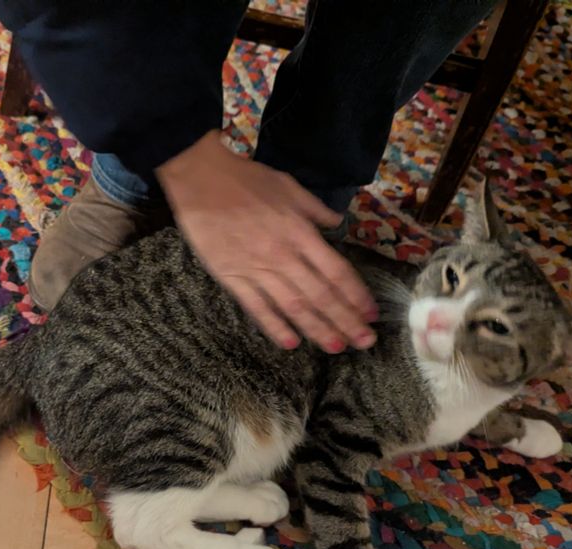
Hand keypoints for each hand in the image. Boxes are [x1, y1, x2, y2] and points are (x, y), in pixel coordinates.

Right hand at [156, 131, 375, 351]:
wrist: (200, 179)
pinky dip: (274, 326)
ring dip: (317, 329)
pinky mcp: (231, 277)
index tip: (371, 313)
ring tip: (336, 347)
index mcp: (300, 233)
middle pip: (320, 295)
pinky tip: (291, 342)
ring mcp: (256, 269)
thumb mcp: (290, 186)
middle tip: (364, 342)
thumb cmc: (246, 179)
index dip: (356, 295)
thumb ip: (315, 209)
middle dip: (345, 321)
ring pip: (293, 306)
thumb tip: (338, 224)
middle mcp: (283, 256)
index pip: (336, 271)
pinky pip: (256, 307)